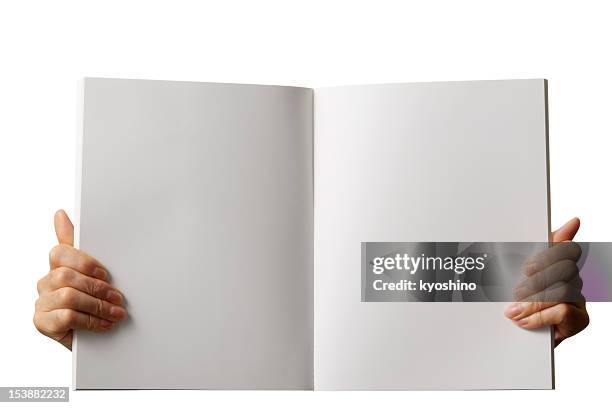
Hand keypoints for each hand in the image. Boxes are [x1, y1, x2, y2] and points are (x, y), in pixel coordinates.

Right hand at [34, 210, 126, 349]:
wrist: (93, 334)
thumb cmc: (93, 298)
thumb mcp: (93, 272)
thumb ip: (79, 244)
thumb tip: (60, 214)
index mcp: (58, 265)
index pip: (60, 252)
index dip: (84, 262)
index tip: (105, 273)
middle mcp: (46, 282)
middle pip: (66, 276)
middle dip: (97, 287)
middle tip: (118, 297)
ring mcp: (42, 302)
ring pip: (68, 296)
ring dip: (98, 305)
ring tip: (116, 312)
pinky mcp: (42, 322)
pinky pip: (66, 317)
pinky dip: (90, 320)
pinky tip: (104, 324)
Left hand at [504, 218, 588, 345]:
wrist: (513, 339)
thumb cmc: (516, 302)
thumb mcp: (513, 274)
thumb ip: (533, 248)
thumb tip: (569, 222)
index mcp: (556, 263)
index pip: (565, 248)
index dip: (551, 252)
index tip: (527, 267)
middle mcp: (571, 278)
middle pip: (565, 268)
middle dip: (537, 281)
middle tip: (515, 292)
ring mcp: (578, 298)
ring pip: (562, 290)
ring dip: (533, 302)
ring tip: (513, 311)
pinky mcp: (580, 319)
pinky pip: (564, 310)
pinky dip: (540, 316)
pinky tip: (524, 321)